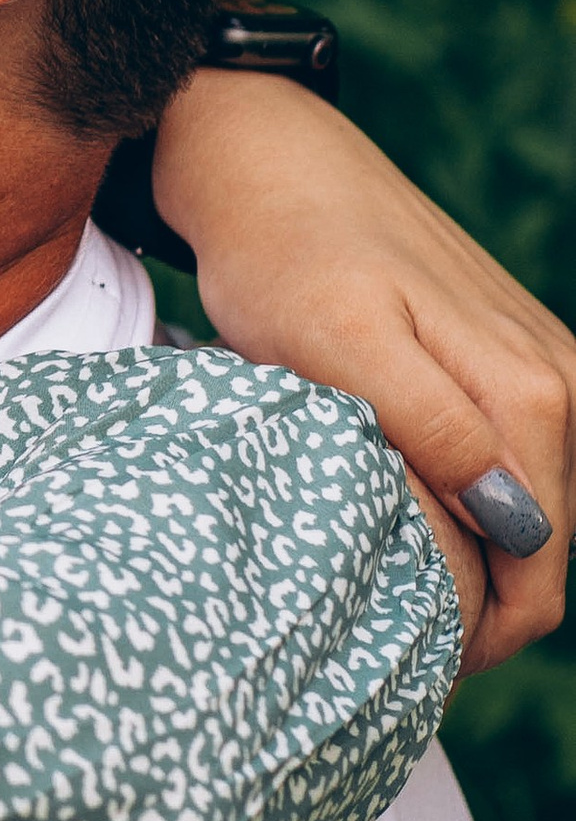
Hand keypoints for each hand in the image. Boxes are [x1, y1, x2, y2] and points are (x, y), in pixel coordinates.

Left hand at [151, 71, 571, 674]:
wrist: (273, 167)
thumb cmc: (285, 259)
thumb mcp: (336, 343)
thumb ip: (432, 426)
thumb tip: (515, 517)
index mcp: (534, 393)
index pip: (538, 573)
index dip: (475, 637)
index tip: (397, 653)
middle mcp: (562, 383)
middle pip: (548, 555)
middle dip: (478, 609)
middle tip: (380, 628)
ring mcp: (546, 369)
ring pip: (534, 517)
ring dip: (475, 560)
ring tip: (384, 570)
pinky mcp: (516, 359)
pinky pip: (518, 467)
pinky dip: (471, 508)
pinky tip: (406, 509)